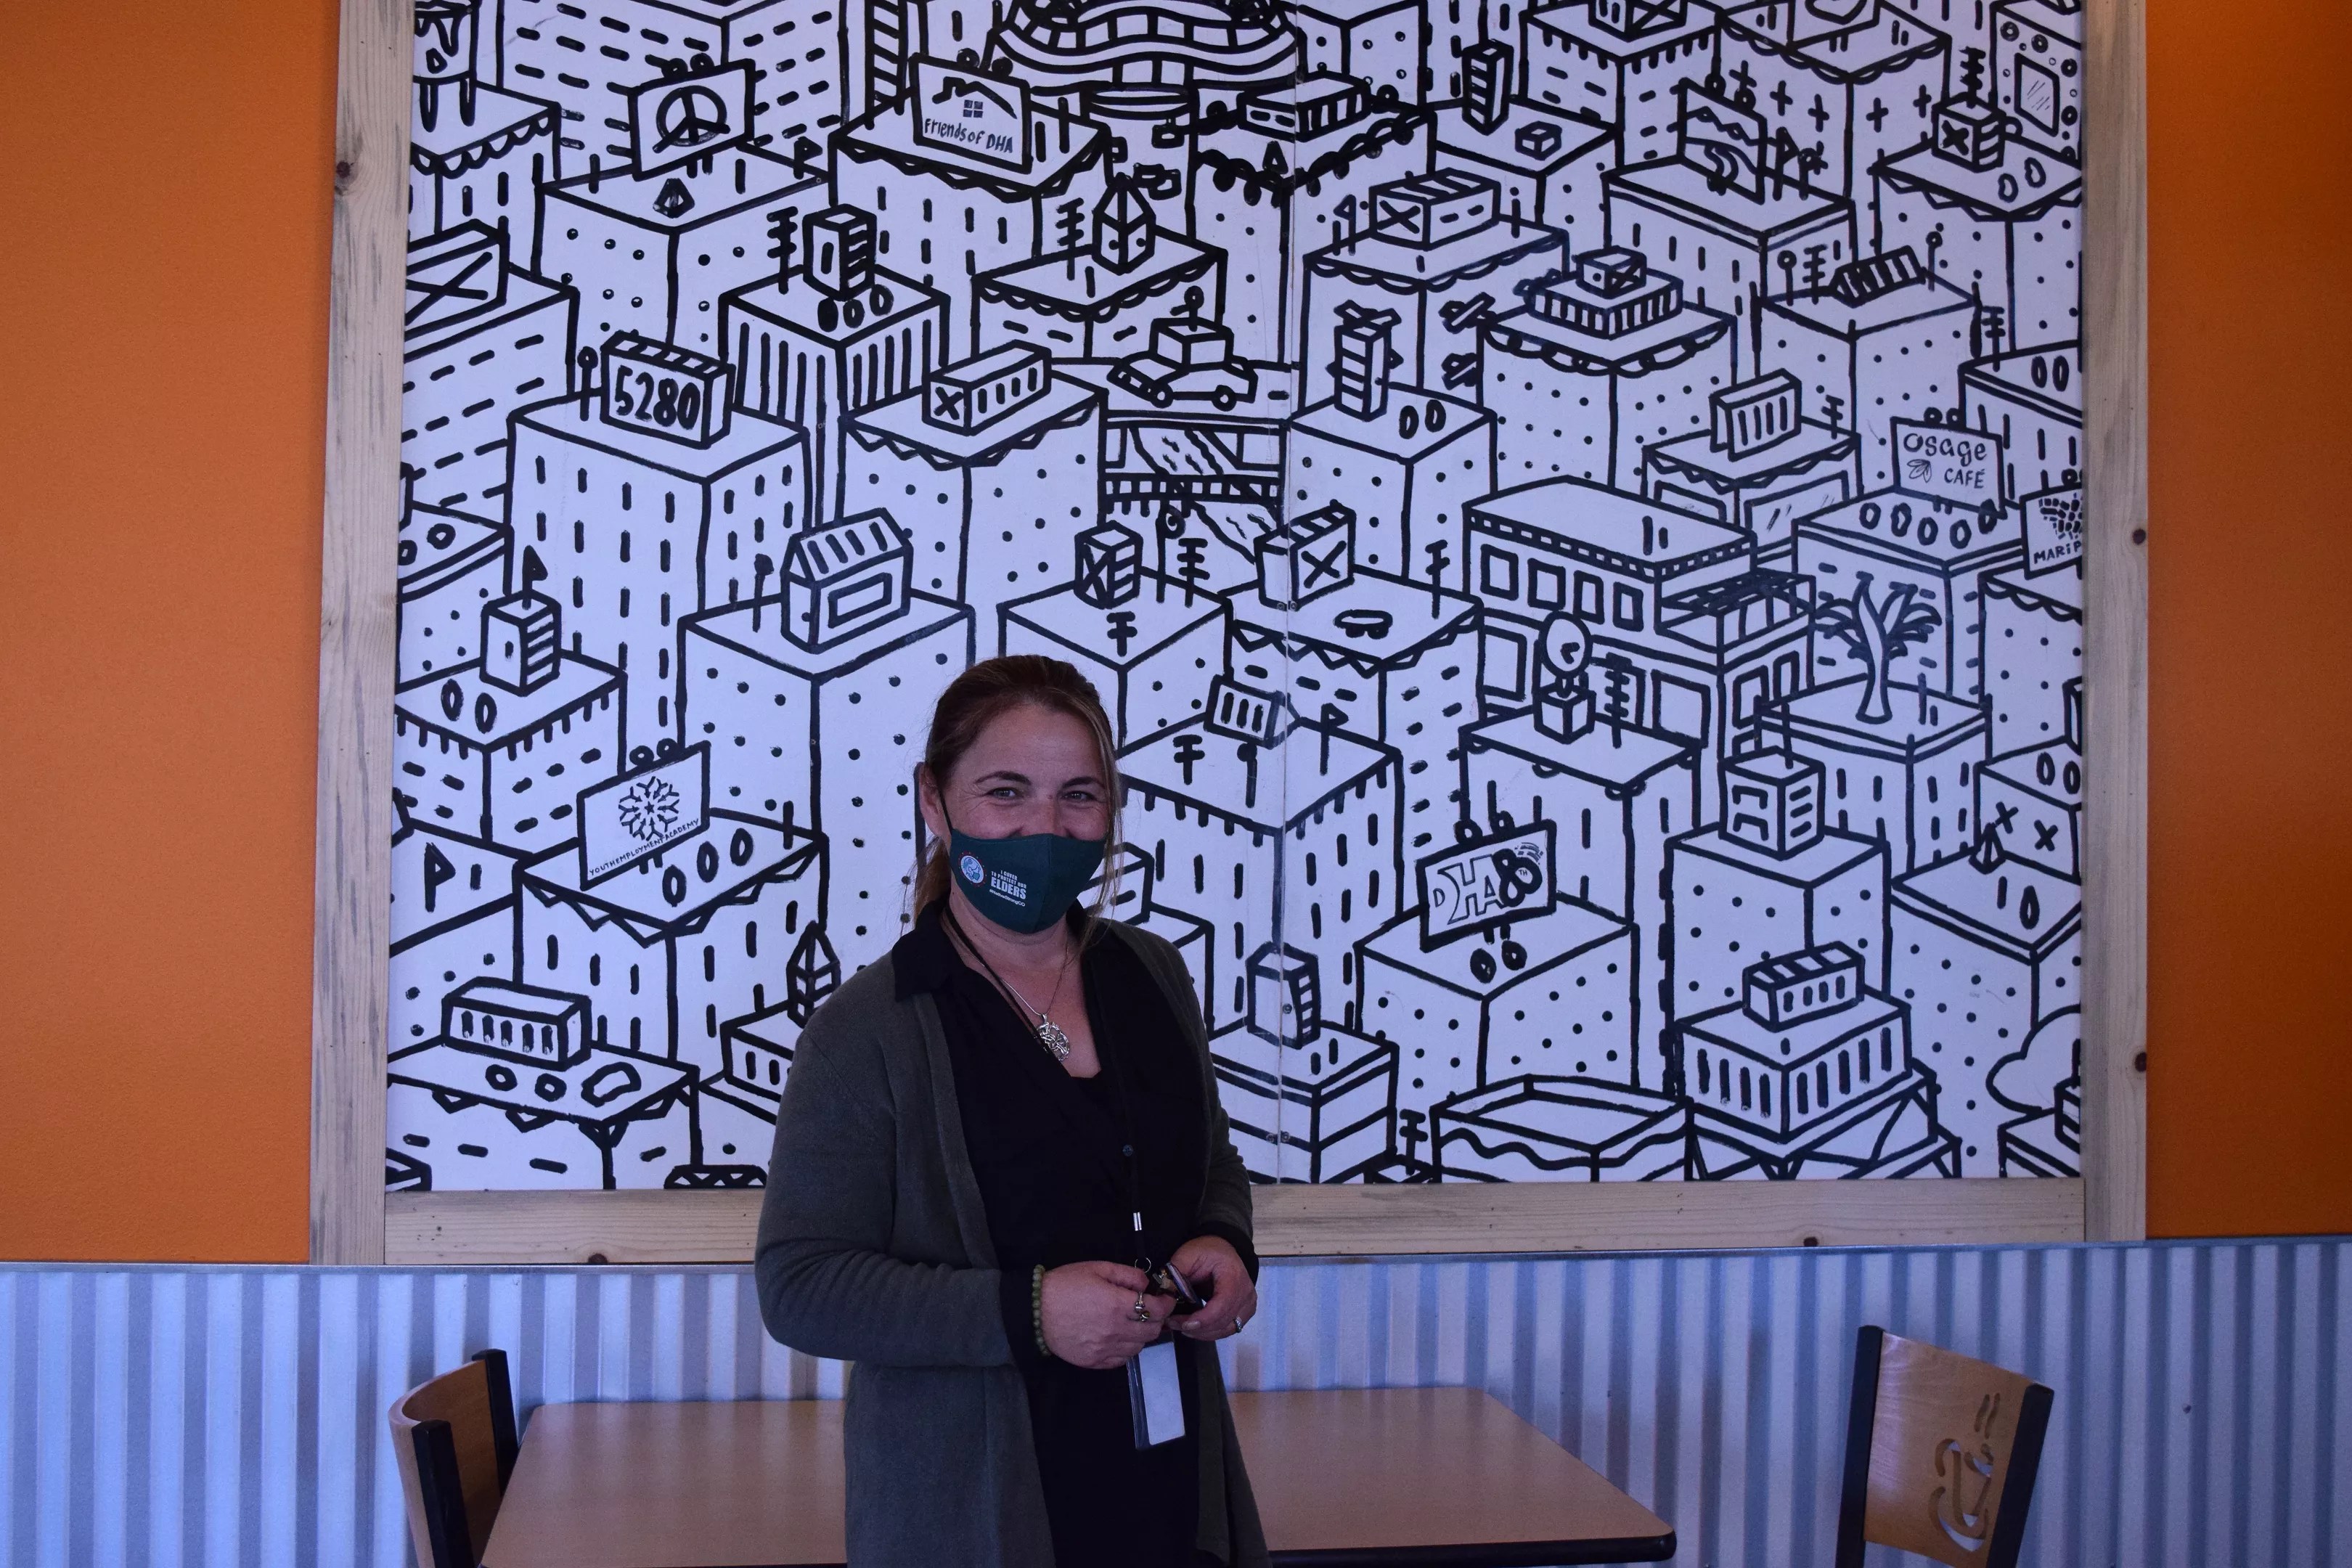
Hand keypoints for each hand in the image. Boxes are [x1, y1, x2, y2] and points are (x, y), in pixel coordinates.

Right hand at [1039, 1260, 1173, 1369]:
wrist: (1034, 1310)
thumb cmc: (1065, 1284)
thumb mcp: (1098, 1268)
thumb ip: (1127, 1275)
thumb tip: (1147, 1285)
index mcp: (1117, 1305)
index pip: (1156, 1309)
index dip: (1166, 1303)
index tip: (1165, 1298)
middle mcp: (1115, 1331)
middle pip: (1152, 1331)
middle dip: (1157, 1319)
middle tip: (1150, 1309)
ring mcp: (1105, 1349)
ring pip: (1139, 1347)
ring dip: (1142, 1335)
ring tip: (1133, 1323)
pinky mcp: (1094, 1362)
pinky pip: (1122, 1360)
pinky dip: (1126, 1350)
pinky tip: (1119, 1338)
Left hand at [1167, 1235, 1255, 1341]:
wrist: (1222, 1250)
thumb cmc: (1206, 1251)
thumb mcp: (1187, 1255)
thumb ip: (1176, 1274)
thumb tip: (1166, 1297)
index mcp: (1234, 1275)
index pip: (1223, 1304)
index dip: (1204, 1319)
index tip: (1183, 1324)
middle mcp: (1246, 1292)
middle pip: (1224, 1320)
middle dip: (1198, 1328)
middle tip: (1174, 1324)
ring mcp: (1248, 1303)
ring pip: (1226, 1329)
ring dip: (1203, 1333)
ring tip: (1182, 1327)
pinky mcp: (1245, 1312)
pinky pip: (1229, 1329)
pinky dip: (1211, 1332)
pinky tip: (1196, 1329)